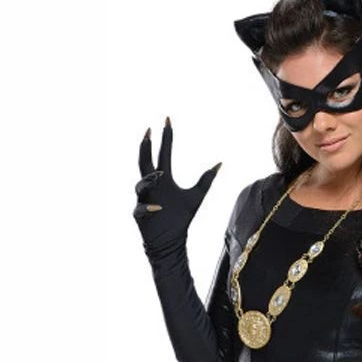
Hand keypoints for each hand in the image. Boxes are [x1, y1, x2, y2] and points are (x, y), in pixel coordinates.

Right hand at [134, 117, 221, 259]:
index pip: (163, 153)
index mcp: (163, 179)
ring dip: (150, 179)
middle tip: (148, 131)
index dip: (166, 137)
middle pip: (145, 162)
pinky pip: (142, 209)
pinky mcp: (140, 216)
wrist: (170, 243)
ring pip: (141, 184)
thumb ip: (206, 180)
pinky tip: (158, 208)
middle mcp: (152, 186)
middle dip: (146, 147)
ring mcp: (144, 199)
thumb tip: (220, 163)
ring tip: (161, 175)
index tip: (167, 119)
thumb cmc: (181, 219)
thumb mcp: (196, 198)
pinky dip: (148, 208)